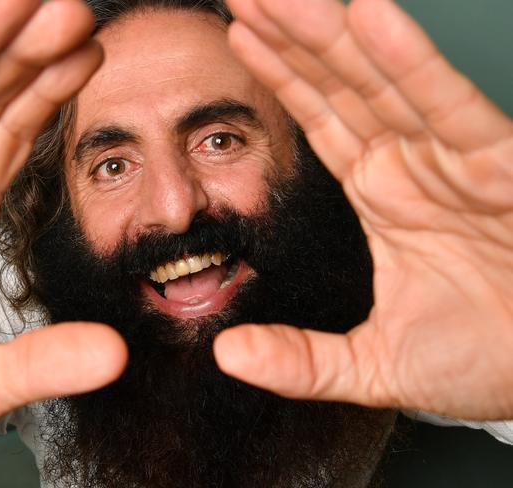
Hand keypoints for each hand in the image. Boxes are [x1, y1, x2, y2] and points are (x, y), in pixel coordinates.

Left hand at [215, 0, 512, 419]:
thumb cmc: (480, 357)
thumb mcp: (374, 365)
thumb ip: (302, 360)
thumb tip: (230, 354)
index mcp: (382, 193)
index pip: (321, 121)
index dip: (281, 77)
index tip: (239, 36)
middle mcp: (413, 165)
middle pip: (341, 86)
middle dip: (293, 36)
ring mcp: (454, 160)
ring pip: (383, 83)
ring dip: (333, 34)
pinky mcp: (502, 166)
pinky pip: (450, 106)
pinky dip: (410, 63)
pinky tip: (368, 18)